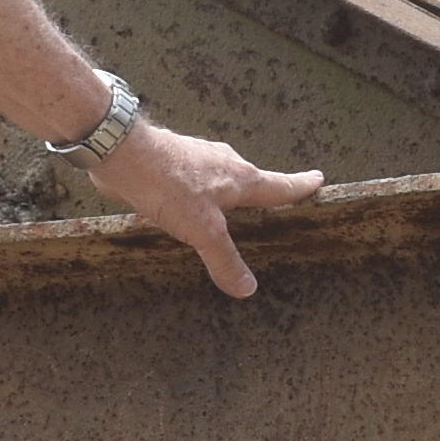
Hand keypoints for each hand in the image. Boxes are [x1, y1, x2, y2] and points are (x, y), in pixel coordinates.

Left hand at [85, 121, 322, 296]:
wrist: (122, 152)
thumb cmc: (167, 183)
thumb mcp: (202, 230)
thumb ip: (224, 260)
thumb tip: (247, 288)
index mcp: (240, 179)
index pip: (280, 186)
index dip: (301, 186)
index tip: (318, 180)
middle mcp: (224, 166)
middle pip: (253, 180)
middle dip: (266, 190)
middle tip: (278, 200)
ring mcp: (198, 163)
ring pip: (223, 180)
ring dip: (230, 193)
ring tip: (233, 210)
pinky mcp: (173, 167)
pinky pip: (196, 184)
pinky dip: (201, 195)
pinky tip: (188, 208)